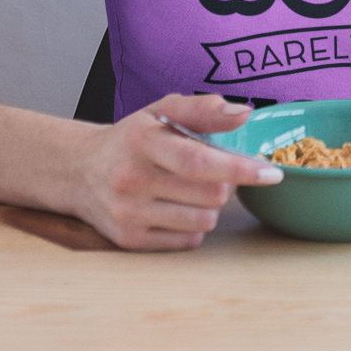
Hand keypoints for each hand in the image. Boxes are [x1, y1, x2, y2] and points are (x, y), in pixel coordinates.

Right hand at [68, 94, 283, 250]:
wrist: (81, 170)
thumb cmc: (133, 137)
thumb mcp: (163, 110)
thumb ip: (204, 109)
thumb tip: (244, 114)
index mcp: (143, 140)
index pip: (199, 160)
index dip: (239, 167)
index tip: (270, 172)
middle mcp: (132, 179)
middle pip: (210, 194)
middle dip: (226, 183)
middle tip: (215, 171)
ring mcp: (128, 214)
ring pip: (203, 221)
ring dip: (211, 206)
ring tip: (193, 189)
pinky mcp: (128, 240)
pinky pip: (187, 240)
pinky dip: (194, 225)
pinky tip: (178, 207)